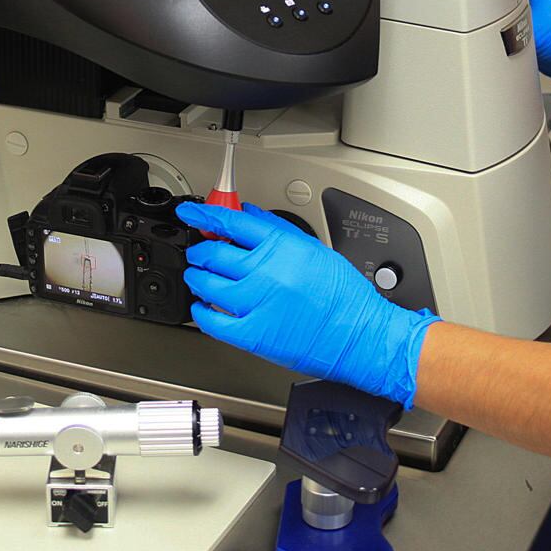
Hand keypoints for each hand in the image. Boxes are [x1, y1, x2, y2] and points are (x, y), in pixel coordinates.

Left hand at [177, 201, 438, 407]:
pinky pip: (211, 320)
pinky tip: (204, 306)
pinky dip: (201, 311)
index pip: (230, 222)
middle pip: (213, 252)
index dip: (203, 215)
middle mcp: (265, 271)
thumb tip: (249, 214)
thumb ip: (277, 229)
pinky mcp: (252, 334)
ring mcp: (256, 303)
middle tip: (199, 251)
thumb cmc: (345, 296)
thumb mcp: (314, 248)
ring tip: (198, 276)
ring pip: (206, 283)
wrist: (360, 336)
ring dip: (196, 277)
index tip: (190, 214)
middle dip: (200, 250)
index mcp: (281, 247)